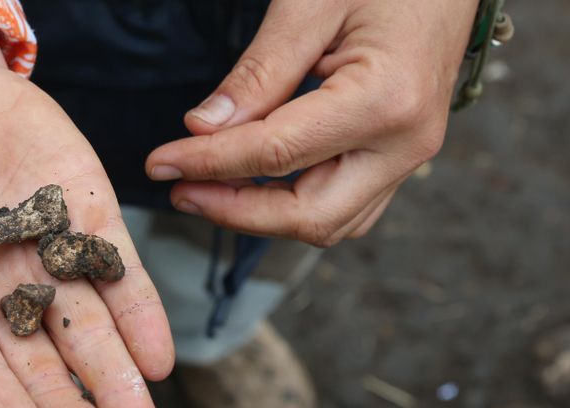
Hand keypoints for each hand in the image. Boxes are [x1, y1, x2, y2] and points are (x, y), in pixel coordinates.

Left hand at [146, 0, 478, 246]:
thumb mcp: (311, 4)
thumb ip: (259, 72)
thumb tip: (202, 130)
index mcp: (385, 100)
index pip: (275, 154)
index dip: (207, 163)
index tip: (160, 162)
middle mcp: (406, 144)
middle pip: (308, 216)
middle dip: (235, 212)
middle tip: (179, 189)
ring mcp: (410, 157)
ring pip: (329, 224)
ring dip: (262, 216)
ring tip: (207, 188)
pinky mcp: (401, 158)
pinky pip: (346, 207)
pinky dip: (294, 205)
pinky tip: (252, 181)